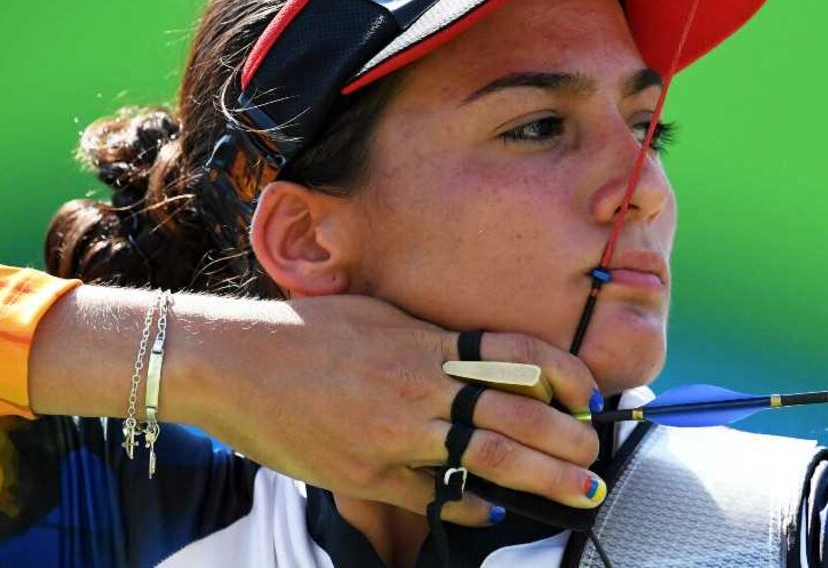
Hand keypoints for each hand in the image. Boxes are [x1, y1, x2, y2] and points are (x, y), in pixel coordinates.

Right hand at [186, 293, 604, 525]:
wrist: (230, 363)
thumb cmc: (305, 333)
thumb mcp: (380, 316)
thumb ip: (433, 340)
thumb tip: (482, 358)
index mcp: (427, 341)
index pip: (519, 352)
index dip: (566, 375)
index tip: (590, 396)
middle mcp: (420, 385)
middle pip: (517, 413)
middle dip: (568, 440)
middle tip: (597, 458)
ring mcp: (395, 433)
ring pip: (488, 457)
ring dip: (543, 478)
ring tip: (580, 491)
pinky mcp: (367, 473)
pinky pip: (434, 495)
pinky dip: (471, 503)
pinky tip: (494, 510)